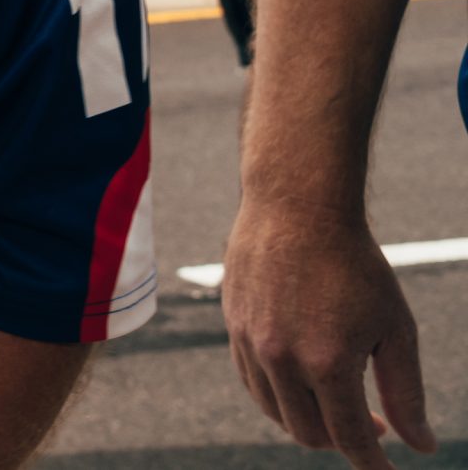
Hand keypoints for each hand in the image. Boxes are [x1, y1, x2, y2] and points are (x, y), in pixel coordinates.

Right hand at [223, 199, 434, 467]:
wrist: (297, 207)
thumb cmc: (356, 265)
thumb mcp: (396, 329)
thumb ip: (406, 392)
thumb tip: (419, 445)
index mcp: (327, 362)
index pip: (349, 438)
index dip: (373, 463)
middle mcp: (281, 359)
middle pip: (309, 433)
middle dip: (343, 440)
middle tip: (372, 424)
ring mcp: (250, 343)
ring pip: (276, 412)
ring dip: (309, 420)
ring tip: (338, 402)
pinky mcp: (232, 327)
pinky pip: (252, 382)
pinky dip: (279, 395)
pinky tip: (305, 379)